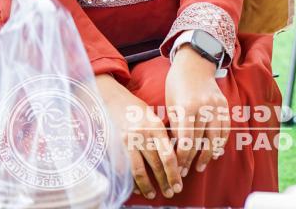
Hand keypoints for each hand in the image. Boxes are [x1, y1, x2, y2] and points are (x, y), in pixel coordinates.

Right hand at [96, 74, 182, 200]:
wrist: (115, 101)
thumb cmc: (140, 110)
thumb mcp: (157, 118)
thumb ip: (165, 135)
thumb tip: (179, 155)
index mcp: (157, 127)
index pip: (168, 155)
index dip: (174, 172)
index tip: (180, 183)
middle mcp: (143, 136)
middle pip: (156, 165)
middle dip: (165, 181)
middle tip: (172, 192)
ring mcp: (129, 142)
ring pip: (139, 170)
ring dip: (148, 185)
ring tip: (154, 195)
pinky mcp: (118, 147)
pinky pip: (126, 169)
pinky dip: (132, 180)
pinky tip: (138, 189)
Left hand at [164, 47, 230, 175]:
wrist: (194, 64)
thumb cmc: (176, 86)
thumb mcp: (171, 107)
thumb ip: (176, 128)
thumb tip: (176, 151)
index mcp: (187, 108)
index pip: (186, 140)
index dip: (182, 158)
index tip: (177, 169)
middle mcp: (205, 107)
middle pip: (202, 141)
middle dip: (193, 159)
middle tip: (186, 173)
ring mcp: (217, 105)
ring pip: (216, 136)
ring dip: (209, 153)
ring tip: (202, 165)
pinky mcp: (225, 104)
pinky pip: (226, 127)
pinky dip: (221, 141)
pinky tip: (215, 151)